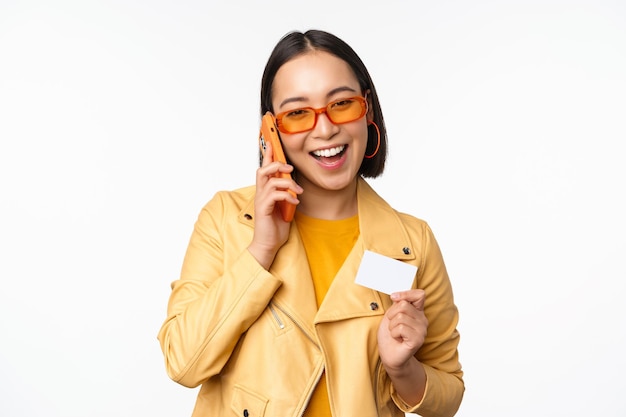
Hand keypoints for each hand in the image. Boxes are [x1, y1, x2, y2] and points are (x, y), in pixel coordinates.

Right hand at [248, 141, 301, 268]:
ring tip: (298, 190)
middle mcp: (261, 193)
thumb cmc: (276, 227)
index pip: (265, 168)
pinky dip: (286, 195)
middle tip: (290, 168)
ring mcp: (261, 201)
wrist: (268, 245)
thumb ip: (287, 194)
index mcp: (265, 191)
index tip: (272, 141)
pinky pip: (273, 195)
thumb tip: (295, 184)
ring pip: (269, 180)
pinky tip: (295, 201)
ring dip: (287, 182)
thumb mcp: (285, 206)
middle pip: (262, 170)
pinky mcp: (263, 209)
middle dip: (276, 164)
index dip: (268, 154)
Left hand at [377, 289, 427, 371]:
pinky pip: (401, 328)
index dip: (405, 294)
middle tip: (393, 325)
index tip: (394, 297)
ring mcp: (422, 330)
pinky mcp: (418, 340)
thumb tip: (397, 296)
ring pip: (400, 316)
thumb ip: (397, 305)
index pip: (419, 295)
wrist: (389, 355)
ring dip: (392, 326)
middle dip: (391, 314)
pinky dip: (394, 333)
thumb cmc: (390, 335)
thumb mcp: (391, 315)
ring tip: (395, 333)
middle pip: (404, 305)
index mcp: (418, 312)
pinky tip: (398, 339)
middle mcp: (422, 320)